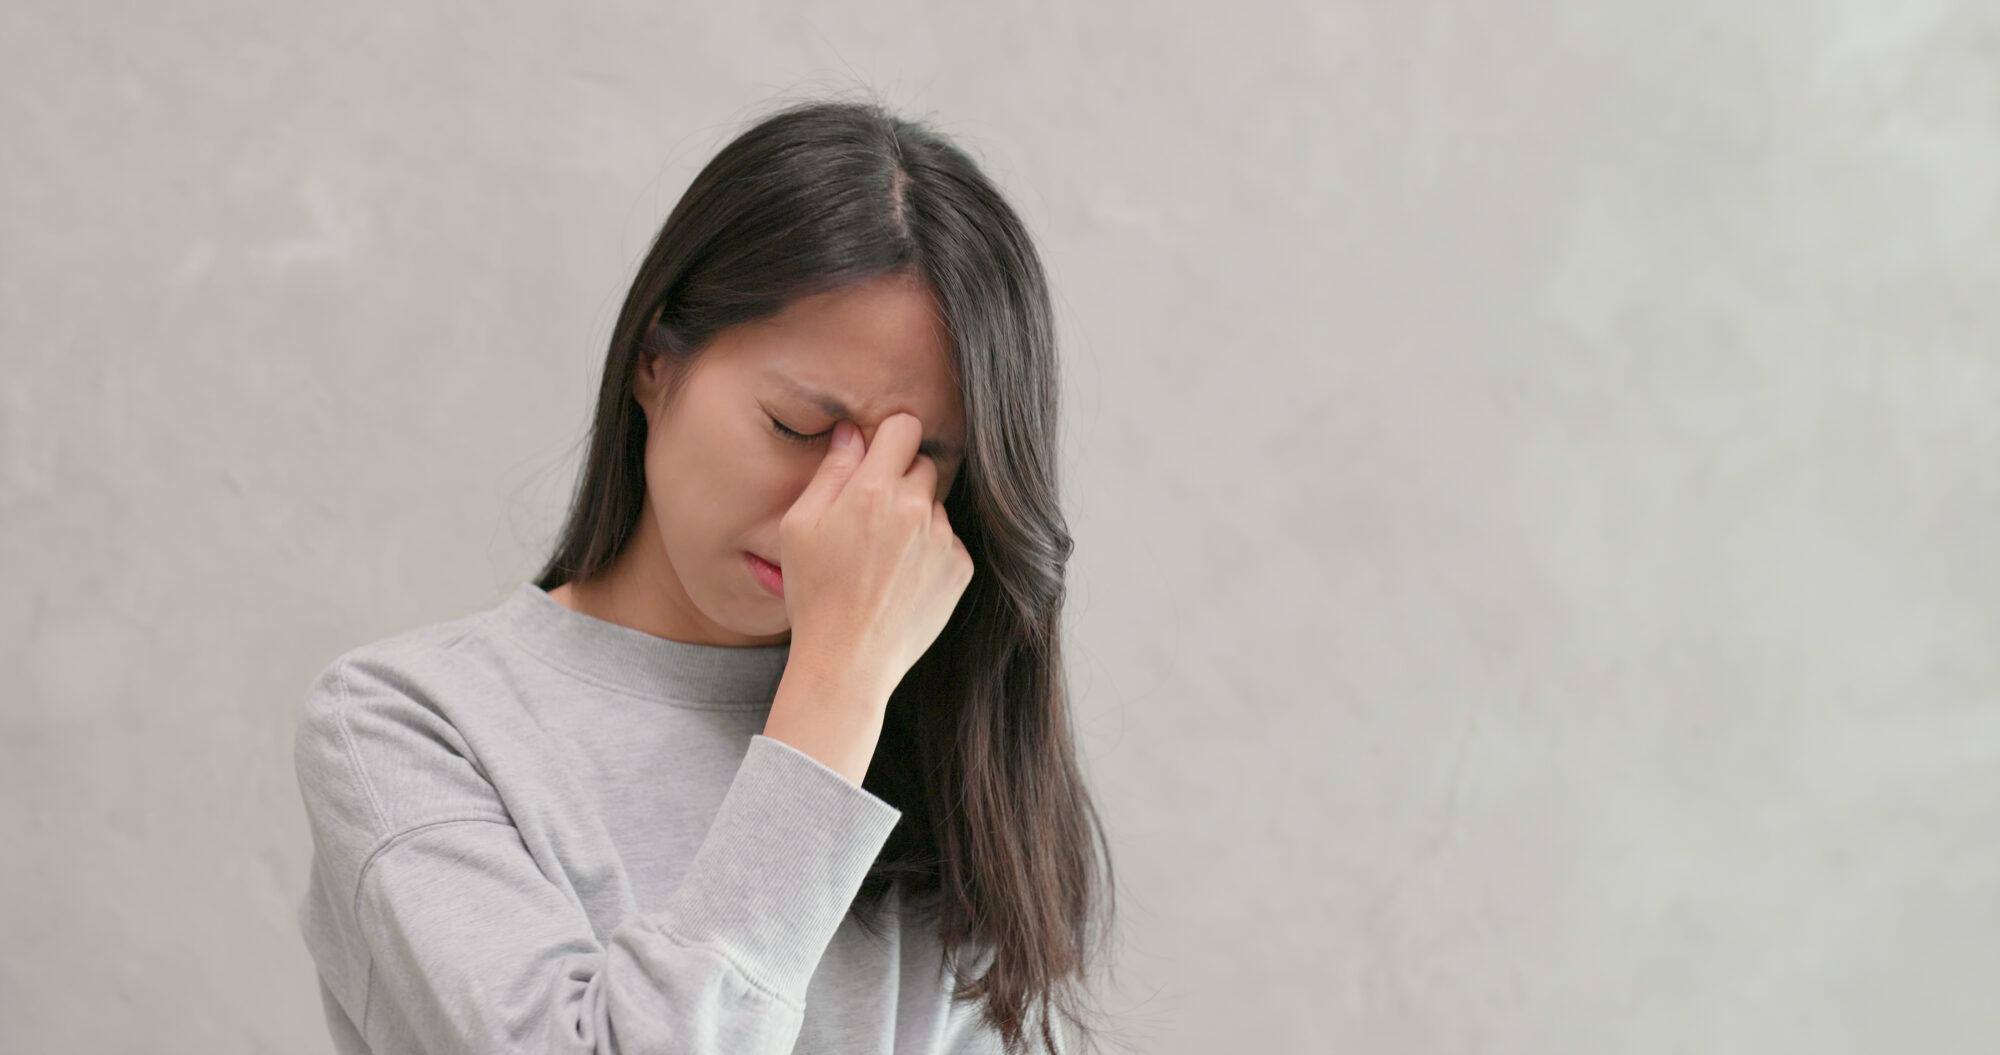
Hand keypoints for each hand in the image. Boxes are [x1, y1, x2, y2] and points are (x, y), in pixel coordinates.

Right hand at [777, 412, 974, 701]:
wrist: (848, 660)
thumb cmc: (815, 594)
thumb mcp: (800, 527)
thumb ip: (832, 472)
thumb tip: (853, 432)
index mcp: (873, 491)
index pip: (904, 427)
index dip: (890, 437)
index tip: (880, 454)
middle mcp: (916, 509)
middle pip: (923, 465)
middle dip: (901, 480)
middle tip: (872, 517)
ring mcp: (943, 540)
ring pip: (935, 507)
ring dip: (916, 519)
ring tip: (884, 559)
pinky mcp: (960, 568)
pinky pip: (947, 541)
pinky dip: (930, 552)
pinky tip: (902, 579)